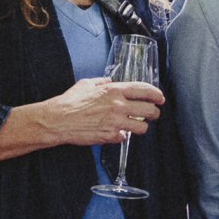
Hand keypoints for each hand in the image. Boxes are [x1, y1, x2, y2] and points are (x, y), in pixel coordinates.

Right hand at [32, 77, 165, 147]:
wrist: (58, 120)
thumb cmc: (70, 102)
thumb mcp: (86, 84)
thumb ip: (101, 82)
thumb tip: (109, 80)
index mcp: (114, 91)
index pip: (144, 90)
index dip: (156, 94)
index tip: (160, 98)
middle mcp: (118, 106)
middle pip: (149, 110)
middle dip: (154, 112)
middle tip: (153, 114)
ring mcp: (116, 122)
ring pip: (142, 127)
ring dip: (141, 127)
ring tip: (136, 125)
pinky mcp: (110, 136)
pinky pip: (125, 137)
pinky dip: (122, 135)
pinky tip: (116, 132)